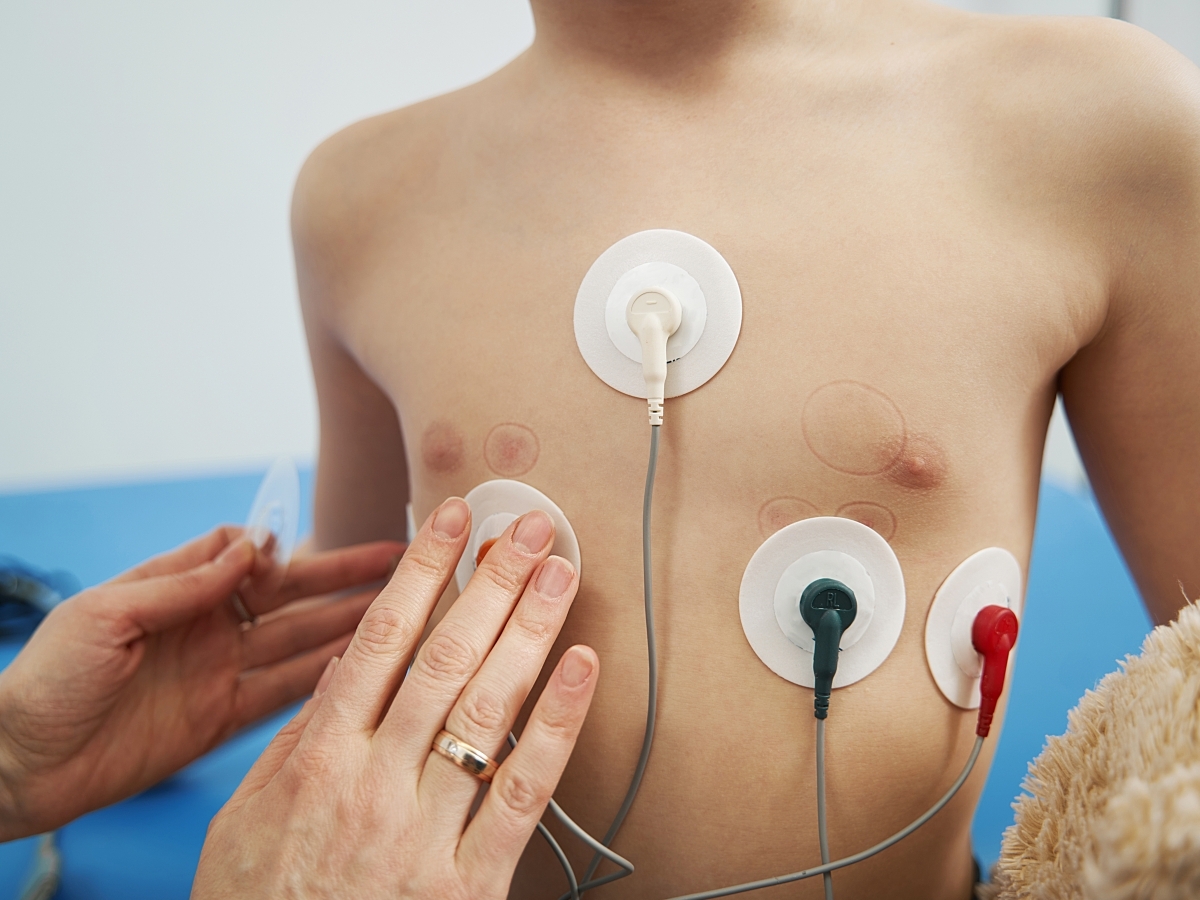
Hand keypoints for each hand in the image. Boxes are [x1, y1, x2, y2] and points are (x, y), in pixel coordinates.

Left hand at [0, 526, 402, 838]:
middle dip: (348, 581)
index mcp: (178, 591)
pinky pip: (284, 696)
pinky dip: (325, 681)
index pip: (252, 557)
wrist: (17, 765)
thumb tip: (254, 545)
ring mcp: (219, 674)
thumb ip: (185, 582)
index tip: (315, 553)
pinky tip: (365, 667)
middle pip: (293, 598)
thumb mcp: (107, 612)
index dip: (290, 553)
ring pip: (300, 644)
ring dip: (351, 627)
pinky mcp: (220, 721)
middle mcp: (209, 628)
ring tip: (406, 614)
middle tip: (404, 566)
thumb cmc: (46, 679)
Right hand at [193, 498, 597, 899]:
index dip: (421, 571)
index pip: (380, 639)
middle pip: (444, 660)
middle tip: (527, 528)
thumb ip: (298, 739)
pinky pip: (523, 794)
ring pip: (487, 710)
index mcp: (318, 758)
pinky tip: (581, 668)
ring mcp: (424, 832)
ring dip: (528, 632)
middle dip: (490, 584)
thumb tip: (347, 665)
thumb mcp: (245, 818)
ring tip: (558, 573)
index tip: (452, 520)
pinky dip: (558, 726)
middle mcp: (373, 782)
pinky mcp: (468, 885)